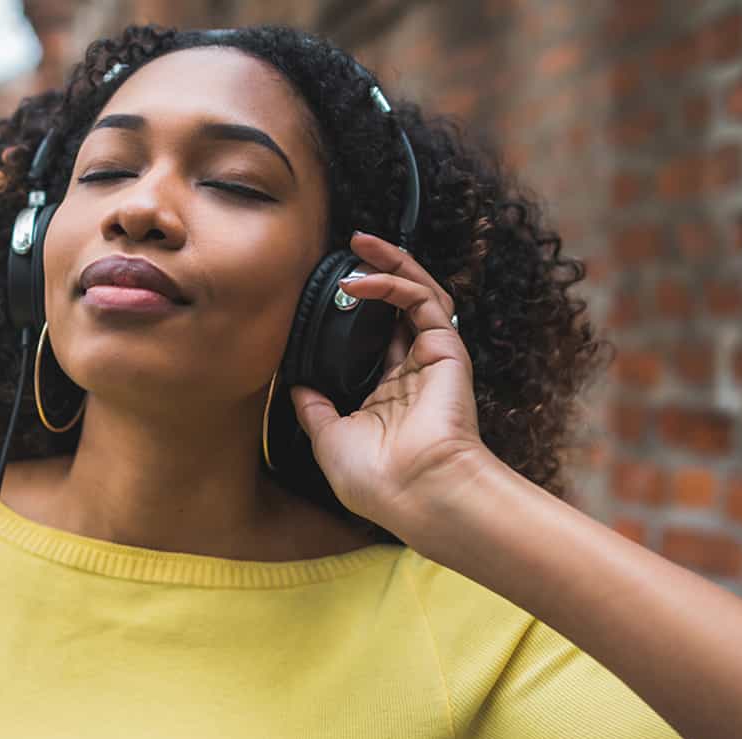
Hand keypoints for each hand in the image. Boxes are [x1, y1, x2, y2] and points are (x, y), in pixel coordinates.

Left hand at [289, 232, 489, 532]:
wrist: (417, 492)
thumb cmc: (379, 481)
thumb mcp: (328, 440)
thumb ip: (315, 409)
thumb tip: (294, 386)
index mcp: (387, 395)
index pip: (375, 339)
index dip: (357, 312)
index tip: (329, 293)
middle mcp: (412, 373)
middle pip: (399, 308)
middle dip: (378, 273)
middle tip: (351, 248)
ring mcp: (431, 360)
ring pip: (417, 295)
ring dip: (391, 264)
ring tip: (362, 243)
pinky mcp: (447, 351)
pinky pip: (423, 303)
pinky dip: (394, 284)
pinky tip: (360, 280)